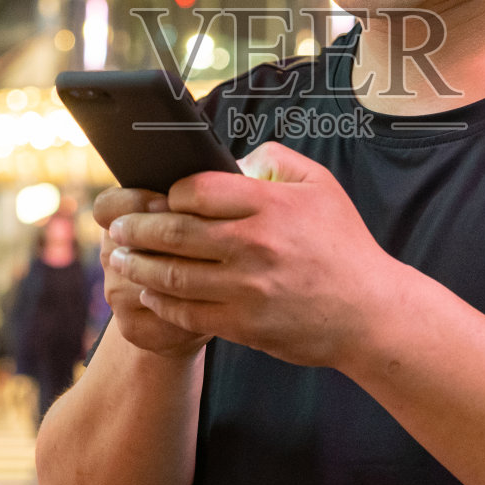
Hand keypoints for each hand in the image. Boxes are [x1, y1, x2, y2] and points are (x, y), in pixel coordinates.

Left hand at [107, 142, 400, 368]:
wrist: (369, 312)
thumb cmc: (343, 245)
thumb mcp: (320, 185)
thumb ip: (274, 160)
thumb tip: (232, 160)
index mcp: (270, 205)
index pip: (197, 190)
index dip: (170, 192)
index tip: (160, 196)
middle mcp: (254, 245)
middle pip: (174, 231)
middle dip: (135, 228)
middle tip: (115, 227)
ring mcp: (247, 289)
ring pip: (172, 274)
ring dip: (137, 265)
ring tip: (119, 259)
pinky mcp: (244, 325)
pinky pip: (187, 312)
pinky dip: (160, 301)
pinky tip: (148, 291)